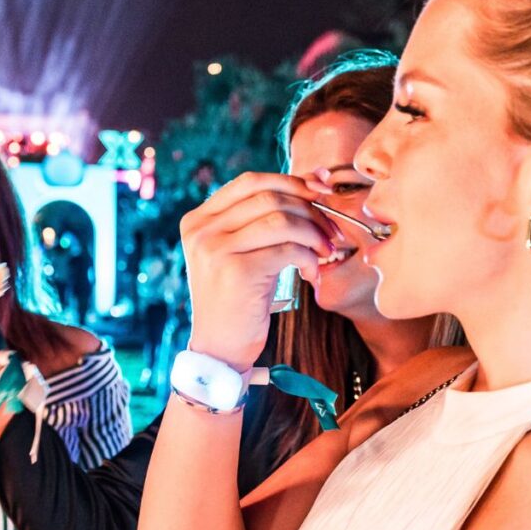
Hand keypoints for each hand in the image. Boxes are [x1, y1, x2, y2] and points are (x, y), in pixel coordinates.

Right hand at [178, 172, 332, 369]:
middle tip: (331, 231)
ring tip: (325, 252)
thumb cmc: (239, 299)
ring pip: (281, 220)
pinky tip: (312, 273)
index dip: (291, 180)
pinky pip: (288, 249)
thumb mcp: (242, 251)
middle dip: (310, 210)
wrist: (220, 349)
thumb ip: (262, 219)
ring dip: (314, 233)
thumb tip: (316, 181)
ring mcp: (215, 249)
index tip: (322, 190)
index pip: (250, 181)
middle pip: (269, 197)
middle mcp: (202, 230)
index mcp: (199, 219)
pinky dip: (310, 258)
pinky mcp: (236, 271)